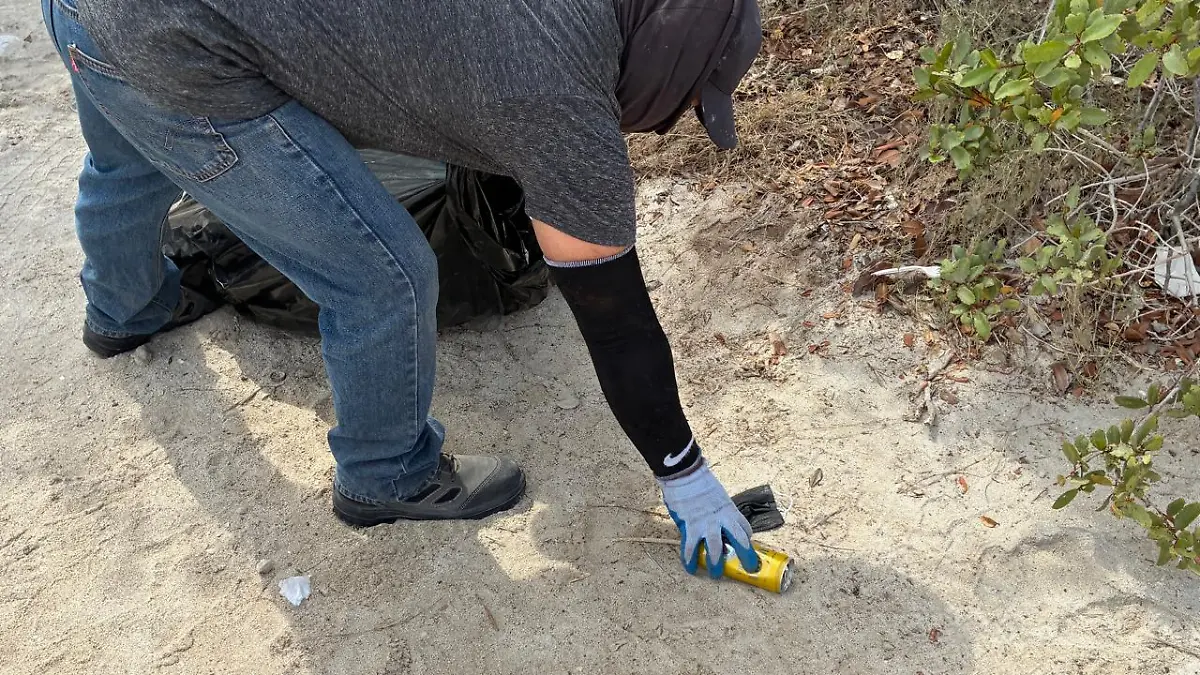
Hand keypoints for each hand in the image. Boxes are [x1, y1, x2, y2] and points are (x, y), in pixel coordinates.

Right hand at [658, 461, 759, 577]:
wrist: (685, 474)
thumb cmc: (700, 482)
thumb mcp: (717, 495)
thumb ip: (719, 511)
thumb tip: (716, 522)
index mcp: (730, 510)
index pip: (744, 528)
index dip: (746, 539)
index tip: (745, 545)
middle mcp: (722, 519)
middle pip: (740, 540)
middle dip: (747, 556)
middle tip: (750, 568)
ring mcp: (707, 524)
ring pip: (715, 548)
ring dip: (716, 563)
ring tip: (715, 575)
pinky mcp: (691, 526)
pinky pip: (691, 547)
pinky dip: (690, 560)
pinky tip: (690, 568)